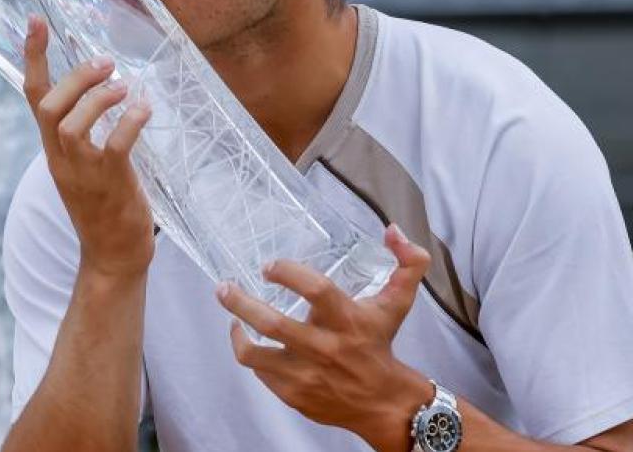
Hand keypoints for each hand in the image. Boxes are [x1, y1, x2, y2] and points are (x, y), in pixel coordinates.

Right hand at [23, 16, 154, 280]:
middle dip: (74, 78)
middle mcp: (61, 158)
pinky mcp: (110, 184)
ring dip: (98, 98)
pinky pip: (114, 146)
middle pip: (49, 107)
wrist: (113, 258)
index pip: (33, 96)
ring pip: (72, 124)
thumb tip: (104, 90)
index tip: (36, 21)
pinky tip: (144, 109)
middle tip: (105, 61)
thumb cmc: (104, 207)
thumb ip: (86, 132)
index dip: (33, 57)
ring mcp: (83, 173)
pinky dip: (129, 122)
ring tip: (124, 86)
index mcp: (53, 149)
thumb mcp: (85, 165)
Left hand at [216, 224, 434, 449]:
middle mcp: (325, 348)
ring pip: (255, 354)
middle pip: (273, 323)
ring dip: (236, 330)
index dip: (288, 274)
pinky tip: (247, 338)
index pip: (316, 290)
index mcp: (348, 320)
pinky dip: (249, 352)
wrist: (383, 404)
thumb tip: (393, 229)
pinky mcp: (293, 394)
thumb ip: (408, 262)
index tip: (269, 266)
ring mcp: (306, 374)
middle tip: (224, 287)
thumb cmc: (381, 344)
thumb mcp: (398, 302)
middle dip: (241, 302)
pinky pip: (260, 371)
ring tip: (229, 312)